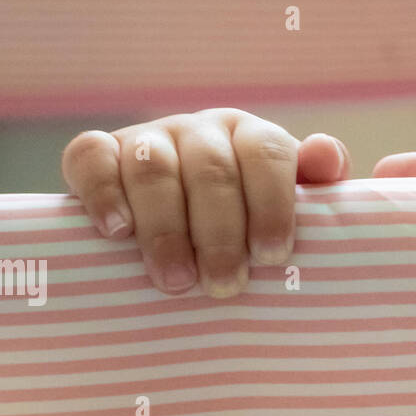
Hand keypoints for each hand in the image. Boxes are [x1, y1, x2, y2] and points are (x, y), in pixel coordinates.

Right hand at [61, 108, 350, 297]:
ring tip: (176, 281)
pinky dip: (103, 192)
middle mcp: (200, 130)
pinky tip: (117, 232)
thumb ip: (315, 184)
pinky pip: (91, 157)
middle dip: (220, 232)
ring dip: (165, 227)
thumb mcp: (285, 207)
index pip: (267, 152)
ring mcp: (147, 137)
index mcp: (251, 137)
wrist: (171, 229)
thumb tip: (325, 155)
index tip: (271, 256)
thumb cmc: (242, 224)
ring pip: (153, 166)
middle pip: (211, 168)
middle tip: (225, 285)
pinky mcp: (98, 152)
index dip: (271, 203)